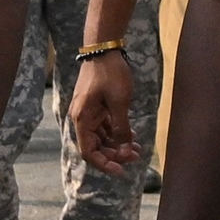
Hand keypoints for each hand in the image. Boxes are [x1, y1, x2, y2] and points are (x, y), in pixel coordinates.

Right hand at [71, 49, 141, 175]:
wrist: (104, 49)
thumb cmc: (110, 73)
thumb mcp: (119, 103)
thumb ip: (121, 128)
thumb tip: (125, 151)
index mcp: (82, 119)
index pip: (89, 152)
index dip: (104, 164)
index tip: (122, 170)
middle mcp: (82, 119)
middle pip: (95, 147)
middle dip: (115, 154)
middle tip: (135, 157)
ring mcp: (89, 113)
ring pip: (102, 138)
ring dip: (118, 145)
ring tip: (137, 149)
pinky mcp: (96, 107)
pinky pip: (105, 127)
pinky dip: (117, 133)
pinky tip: (132, 136)